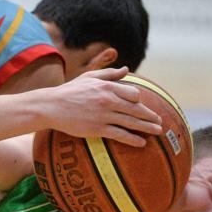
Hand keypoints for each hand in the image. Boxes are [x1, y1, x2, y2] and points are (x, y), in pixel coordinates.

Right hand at [37, 67, 162, 146]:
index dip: (139, 101)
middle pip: (136, 109)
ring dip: (147, 127)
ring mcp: (104, 115)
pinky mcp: (97, 129)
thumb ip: (109, 73)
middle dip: (150, 116)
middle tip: (160, 122)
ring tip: (157, 132)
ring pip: (132, 122)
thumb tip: (126, 70)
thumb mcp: (89, 77)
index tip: (142, 106)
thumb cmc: (69, 91)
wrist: (51, 106)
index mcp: (107, 87)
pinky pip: (120, 134)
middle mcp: (108, 100)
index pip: (133, 94)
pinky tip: (141, 142)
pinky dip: (133, 139)